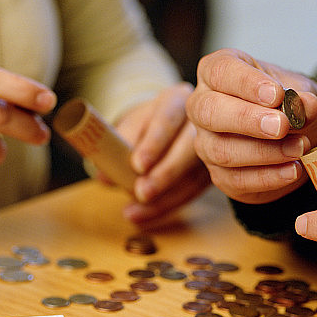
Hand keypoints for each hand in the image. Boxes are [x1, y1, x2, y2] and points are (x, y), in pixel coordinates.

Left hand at [111, 84, 210, 228]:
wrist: (163, 127)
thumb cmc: (143, 125)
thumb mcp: (129, 126)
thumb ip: (116, 145)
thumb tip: (104, 175)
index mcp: (176, 100)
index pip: (167, 119)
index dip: (153, 143)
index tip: (137, 165)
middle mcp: (199, 123)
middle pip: (188, 149)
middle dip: (164, 174)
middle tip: (140, 193)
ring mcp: (211, 149)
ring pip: (192, 176)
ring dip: (163, 199)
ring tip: (134, 212)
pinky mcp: (211, 172)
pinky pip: (192, 193)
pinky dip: (166, 206)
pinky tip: (144, 216)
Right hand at [187, 49, 316, 203]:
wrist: (299, 134)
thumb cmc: (289, 104)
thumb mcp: (302, 92)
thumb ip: (303, 98)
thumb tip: (305, 106)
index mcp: (217, 73)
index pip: (220, 71)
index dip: (246, 83)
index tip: (277, 95)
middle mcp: (203, 106)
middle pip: (209, 112)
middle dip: (246, 120)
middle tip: (281, 126)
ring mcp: (206, 142)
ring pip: (221, 150)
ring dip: (264, 152)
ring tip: (299, 147)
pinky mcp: (219, 174)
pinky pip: (235, 180)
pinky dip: (268, 177)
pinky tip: (292, 170)